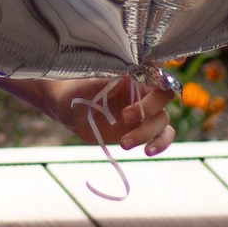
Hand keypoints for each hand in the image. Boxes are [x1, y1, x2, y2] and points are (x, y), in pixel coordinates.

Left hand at [0, 73, 174, 155]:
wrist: (63, 106)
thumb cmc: (70, 90)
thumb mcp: (80, 87)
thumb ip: (99, 83)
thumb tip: (120, 76)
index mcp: (133, 74)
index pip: (158, 76)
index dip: (155, 89)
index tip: (135, 102)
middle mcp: (142, 90)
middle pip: (164, 100)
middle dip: (148, 112)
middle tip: (123, 119)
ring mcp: (144, 111)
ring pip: (163, 123)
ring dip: (150, 136)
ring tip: (126, 145)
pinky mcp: (141, 130)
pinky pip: (160, 137)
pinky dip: (159, 145)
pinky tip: (144, 152)